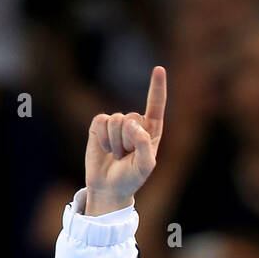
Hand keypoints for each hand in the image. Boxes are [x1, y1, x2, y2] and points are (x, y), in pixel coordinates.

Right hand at [85, 65, 166, 214]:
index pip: (155, 106)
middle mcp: (135, 123)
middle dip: (128, 141)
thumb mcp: (145, 166)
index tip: (158, 69)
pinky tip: (105, 149)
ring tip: (117, 155)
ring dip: (115, 142)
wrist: (109, 188)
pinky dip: (103, 138)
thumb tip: (131, 123)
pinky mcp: (100, 125)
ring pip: (116, 120)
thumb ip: (143, 144)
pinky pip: (101, 121)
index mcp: (151, 131)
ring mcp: (117, 123)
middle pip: (131, 118)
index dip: (156, 87)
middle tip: (126, 156)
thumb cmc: (131, 178)